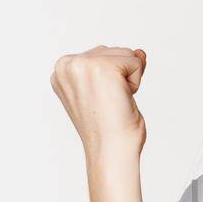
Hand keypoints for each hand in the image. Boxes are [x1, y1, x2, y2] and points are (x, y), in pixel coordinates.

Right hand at [51, 45, 148, 159]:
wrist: (111, 150)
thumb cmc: (109, 128)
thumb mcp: (109, 88)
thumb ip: (119, 65)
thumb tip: (141, 51)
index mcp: (61, 70)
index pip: (100, 56)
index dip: (110, 80)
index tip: (99, 101)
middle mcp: (66, 64)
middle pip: (112, 51)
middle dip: (119, 77)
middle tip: (108, 104)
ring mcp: (82, 64)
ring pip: (126, 54)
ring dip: (128, 80)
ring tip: (114, 102)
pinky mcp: (103, 67)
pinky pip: (136, 62)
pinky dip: (136, 83)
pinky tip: (122, 100)